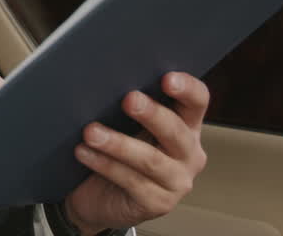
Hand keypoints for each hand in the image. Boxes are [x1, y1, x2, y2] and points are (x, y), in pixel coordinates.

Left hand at [64, 72, 209, 234]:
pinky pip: (131, 181)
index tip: (167, 78)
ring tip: (90, 132)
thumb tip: (109, 78)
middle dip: (152, 114)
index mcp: (186, 126)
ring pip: (150, 159)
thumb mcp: (125, 124)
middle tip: (128, 99)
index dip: (187, 89)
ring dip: (118, 143)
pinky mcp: (158, 203)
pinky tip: (84, 152)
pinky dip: (105, 165)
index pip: (198, 102)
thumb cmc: (116, 151)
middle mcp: (189, 154)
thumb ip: (129, 105)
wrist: (99, 195)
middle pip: (176, 131)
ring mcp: (177, 181)